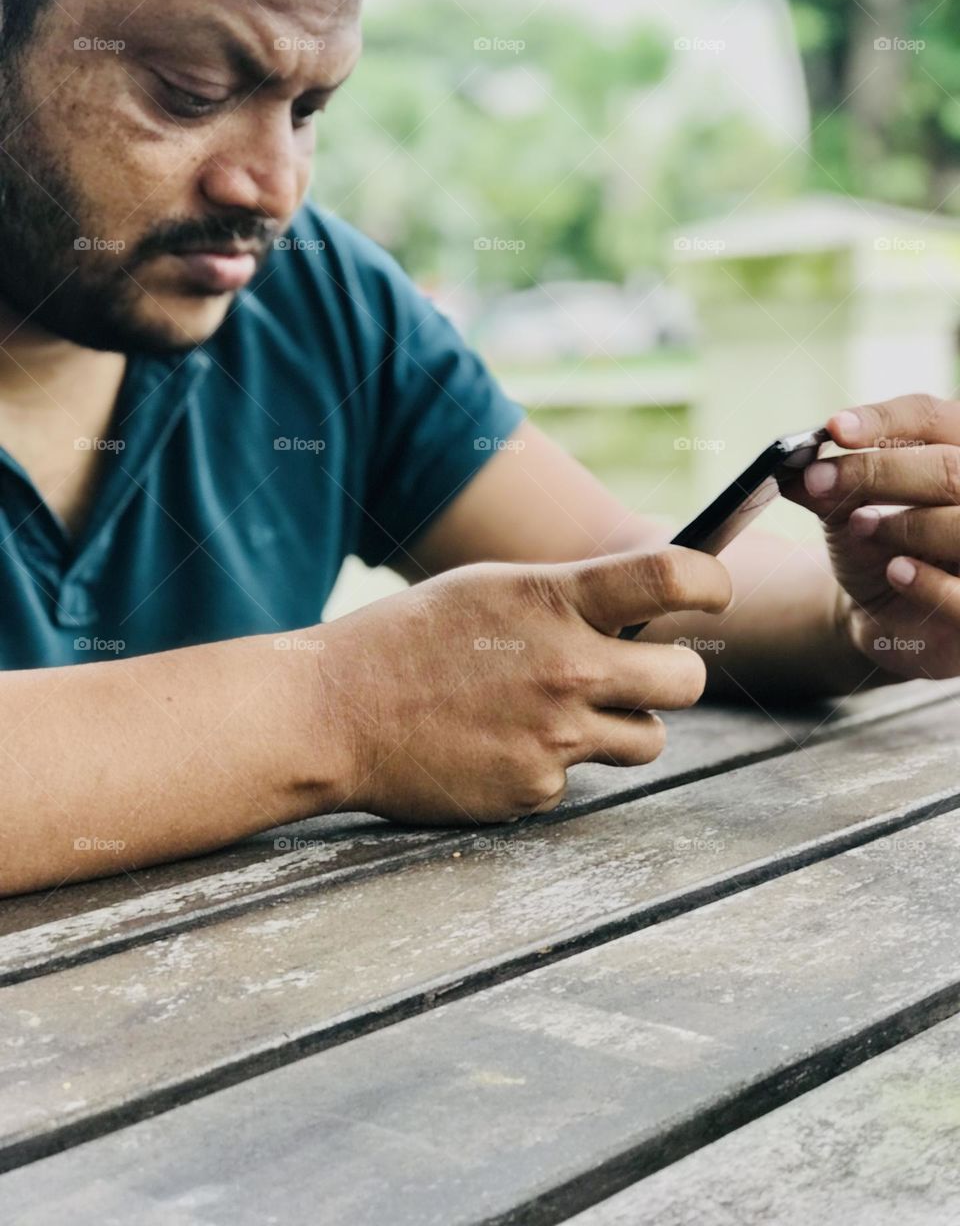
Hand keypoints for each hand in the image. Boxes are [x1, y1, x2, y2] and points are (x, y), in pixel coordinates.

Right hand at [318, 547, 731, 825]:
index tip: (713, 595)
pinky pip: (578, 776)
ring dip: (623, 726)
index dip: (711, 584)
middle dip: (673, 676)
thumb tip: (641, 608)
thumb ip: (568, 597)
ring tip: (563, 712)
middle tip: (640, 672)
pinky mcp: (534, 789)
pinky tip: (501, 744)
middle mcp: (567, 669)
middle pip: (685, 680)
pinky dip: (553, 763)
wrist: (333, 713)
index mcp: (553, 600)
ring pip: (648, 740)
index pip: (673, 577)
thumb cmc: (410, 640)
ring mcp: (554, 737)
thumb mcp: (490, 589)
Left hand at [782, 393, 959, 679]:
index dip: (885, 420)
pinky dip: (925, 580)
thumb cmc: (874, 543)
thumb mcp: (846, 508)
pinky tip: (896, 572)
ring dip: (906, 524)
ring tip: (861, 526)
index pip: (932, 418)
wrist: (882, 607)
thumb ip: (828, 485)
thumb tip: (792, 469)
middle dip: (882, 472)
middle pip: (949, 468)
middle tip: (821, 481)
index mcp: (958, 452)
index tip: (834, 429)